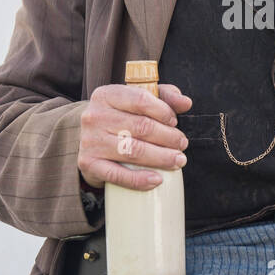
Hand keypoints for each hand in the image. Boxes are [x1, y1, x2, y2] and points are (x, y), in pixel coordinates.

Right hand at [77, 83, 191, 190]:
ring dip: (161, 157)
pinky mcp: (89, 164)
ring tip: (178, 160)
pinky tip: (157, 180)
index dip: (164, 112)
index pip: (141, 100)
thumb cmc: (120, 116)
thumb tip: (185, 103)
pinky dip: (139, 180)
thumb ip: (164, 97)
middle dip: (168, 137)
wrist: (88, 137)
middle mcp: (95, 116)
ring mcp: (90, 141)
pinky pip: (117, 175)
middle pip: (141, 127)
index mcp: (106, 95)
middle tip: (182, 144)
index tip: (175, 123)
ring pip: (133, 151)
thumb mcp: (138, 99)